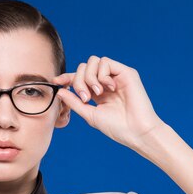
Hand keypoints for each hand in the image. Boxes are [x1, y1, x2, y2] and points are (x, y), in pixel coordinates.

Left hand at [52, 56, 166, 151]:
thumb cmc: (117, 128)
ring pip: (93, 62)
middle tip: (86, 98)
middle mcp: (106, 82)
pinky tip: (108, 88)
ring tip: (97, 93)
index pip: (79, 78)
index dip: (67, 77)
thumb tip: (60, 91)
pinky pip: (106, 62)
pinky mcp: (126, 72)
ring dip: (89, 77)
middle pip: (83, 67)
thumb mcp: (90, 115)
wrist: (136, 131)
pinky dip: (102, 75)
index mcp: (98, 92)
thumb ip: (75, 102)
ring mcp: (116, 76)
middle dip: (79, 81)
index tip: (56, 81)